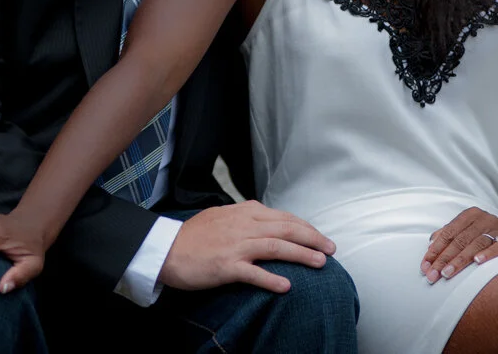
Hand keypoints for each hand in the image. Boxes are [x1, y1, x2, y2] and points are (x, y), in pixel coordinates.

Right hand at [159, 200, 335, 293]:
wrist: (166, 249)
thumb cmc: (194, 235)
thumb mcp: (222, 215)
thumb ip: (245, 214)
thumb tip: (265, 214)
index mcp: (244, 212)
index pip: (284, 217)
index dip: (306, 227)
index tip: (320, 237)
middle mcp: (244, 225)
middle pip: (287, 229)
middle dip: (313, 238)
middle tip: (332, 249)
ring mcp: (235, 245)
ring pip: (276, 247)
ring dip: (302, 255)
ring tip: (321, 263)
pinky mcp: (226, 266)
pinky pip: (253, 273)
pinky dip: (271, 279)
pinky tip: (286, 286)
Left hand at [420, 207, 497, 284]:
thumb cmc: (487, 234)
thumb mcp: (469, 230)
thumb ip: (450, 234)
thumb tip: (431, 243)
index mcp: (470, 215)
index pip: (448, 233)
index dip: (435, 249)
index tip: (425, 265)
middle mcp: (483, 219)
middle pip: (459, 240)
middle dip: (443, 259)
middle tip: (432, 275)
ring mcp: (497, 230)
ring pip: (475, 244)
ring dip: (459, 260)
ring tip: (447, 273)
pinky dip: (487, 254)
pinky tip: (477, 262)